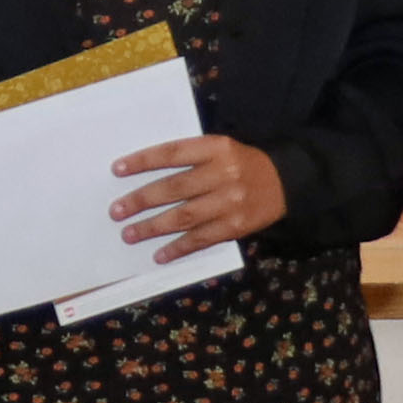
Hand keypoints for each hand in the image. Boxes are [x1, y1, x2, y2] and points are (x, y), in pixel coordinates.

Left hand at [112, 132, 283, 261]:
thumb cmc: (242, 164)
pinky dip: (178, 248)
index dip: (143, 161)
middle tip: (116, 210)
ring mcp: (230, 202)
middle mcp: (224, 173)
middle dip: (141, 200)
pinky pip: (201, 239)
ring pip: (184, 216)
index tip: (117, 169)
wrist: (285, 183)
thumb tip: (145, 173)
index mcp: (217, 148)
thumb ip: (190, 157)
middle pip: (174, 187)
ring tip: (129, 234)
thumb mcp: (221, 149)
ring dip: (153, 227)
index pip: (173, 153)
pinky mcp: (236, 226)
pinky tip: (159, 254)